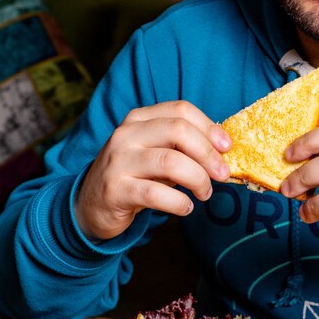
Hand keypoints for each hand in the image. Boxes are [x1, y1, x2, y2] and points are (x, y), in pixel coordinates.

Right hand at [75, 101, 230, 240]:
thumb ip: (183, 149)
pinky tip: (186, 208)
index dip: (210, 128)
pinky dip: (179, 203)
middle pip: (178, 131)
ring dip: (198, 179)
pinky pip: (156, 194)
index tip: (227, 148)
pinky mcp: (116, 190)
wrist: (91, 205)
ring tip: (205, 193)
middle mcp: (127, 135)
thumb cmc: (135, 178)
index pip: (181, 110)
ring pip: (170, 162)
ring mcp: (119, 161)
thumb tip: (223, 152)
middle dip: (208, 154)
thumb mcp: (156, 155)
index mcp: (139, 119)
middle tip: (222, 175)